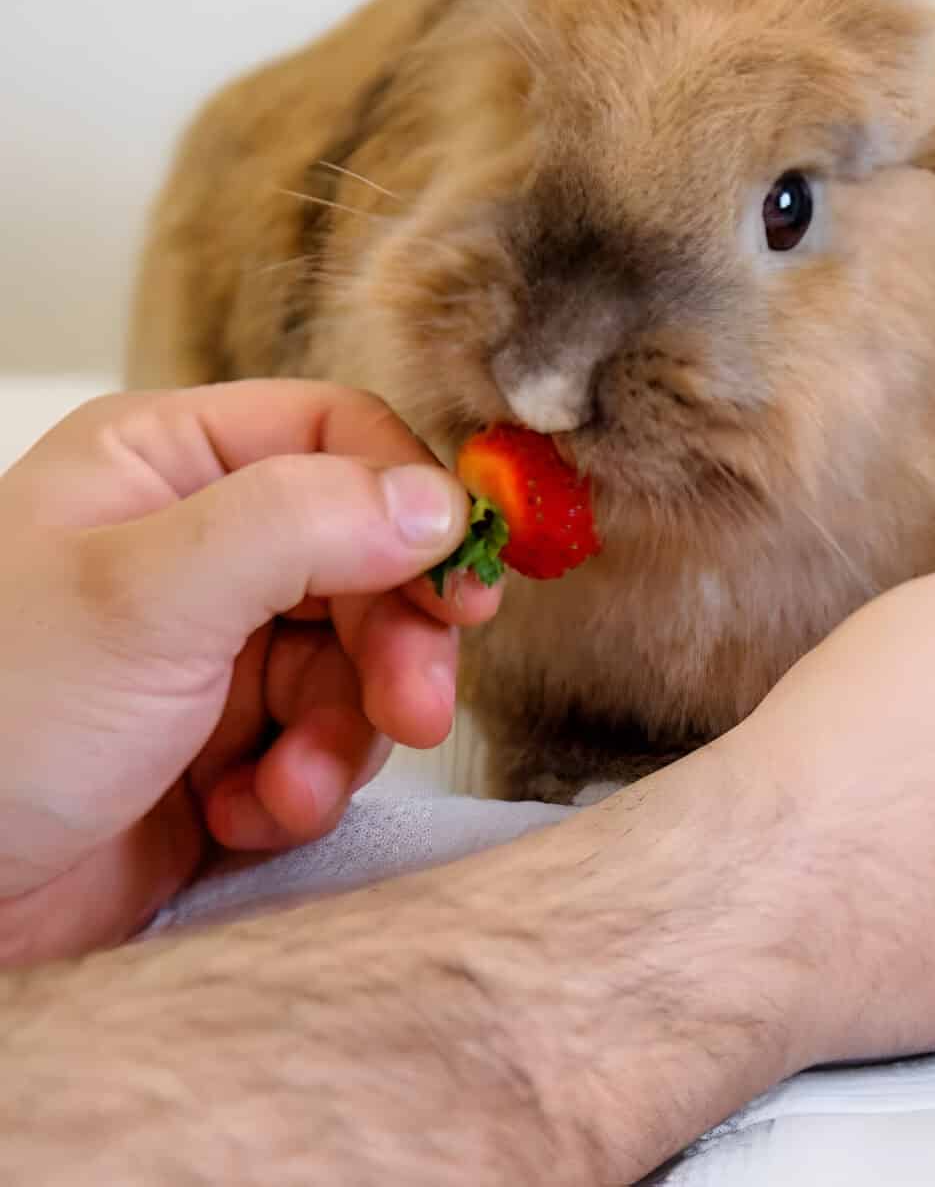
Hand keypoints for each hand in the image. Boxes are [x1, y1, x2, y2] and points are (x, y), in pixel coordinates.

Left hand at [0, 382, 502, 963]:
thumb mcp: (146, 598)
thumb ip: (303, 526)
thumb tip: (441, 503)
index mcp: (164, 466)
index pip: (343, 440)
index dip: (414, 507)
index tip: (463, 585)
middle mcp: (194, 546)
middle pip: (372, 559)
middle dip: (398, 644)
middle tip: (416, 712)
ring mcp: (209, 650)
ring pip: (360, 664)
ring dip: (345, 736)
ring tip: (287, 787)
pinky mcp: (219, 748)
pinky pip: (321, 749)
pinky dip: (302, 791)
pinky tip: (243, 819)